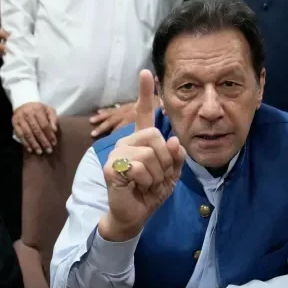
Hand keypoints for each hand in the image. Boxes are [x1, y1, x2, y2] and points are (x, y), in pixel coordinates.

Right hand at [12, 102, 57, 153]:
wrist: (23, 102)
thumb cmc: (38, 109)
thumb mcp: (48, 110)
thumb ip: (53, 119)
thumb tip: (55, 130)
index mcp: (38, 109)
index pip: (45, 125)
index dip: (50, 135)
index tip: (54, 143)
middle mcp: (28, 114)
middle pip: (37, 130)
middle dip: (43, 141)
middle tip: (48, 150)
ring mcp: (20, 119)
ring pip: (28, 134)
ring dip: (34, 144)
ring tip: (39, 152)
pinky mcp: (14, 123)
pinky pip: (20, 135)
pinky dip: (25, 143)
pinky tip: (30, 149)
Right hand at [98, 70, 186, 241]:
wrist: (134, 214)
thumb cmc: (150, 192)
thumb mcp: (171, 173)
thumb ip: (176, 156)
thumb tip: (175, 141)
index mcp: (141, 140)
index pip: (143, 113)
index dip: (145, 93)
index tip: (146, 72)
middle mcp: (126, 142)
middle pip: (155, 136)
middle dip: (164, 160)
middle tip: (156, 177)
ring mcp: (117, 153)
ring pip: (150, 154)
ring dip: (156, 175)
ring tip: (147, 184)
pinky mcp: (111, 167)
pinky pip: (139, 167)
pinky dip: (146, 181)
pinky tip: (138, 187)